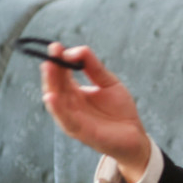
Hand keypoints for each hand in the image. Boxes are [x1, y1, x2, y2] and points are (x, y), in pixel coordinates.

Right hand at [41, 43, 150, 182]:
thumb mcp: (108, 83)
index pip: (61, 75)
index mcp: (75, 93)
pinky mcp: (81, 131)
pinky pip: (65, 120)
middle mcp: (70, 105)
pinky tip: (51, 97)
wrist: (135, 135)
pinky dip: (57, 109)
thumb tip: (77, 50)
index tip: (56, 46)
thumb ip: (94, 67)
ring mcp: (74, 119)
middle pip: (55, 86)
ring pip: (56, 101)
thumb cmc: (120, 110)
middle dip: (52, 70)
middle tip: (52, 53)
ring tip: (48, 67)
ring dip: (50, 85)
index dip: (58, 61)